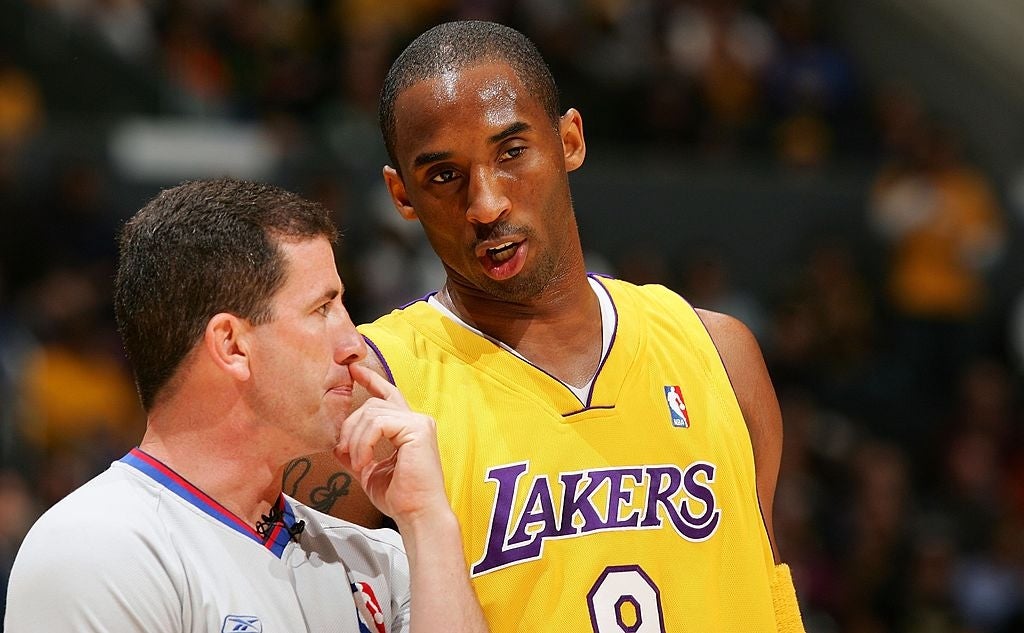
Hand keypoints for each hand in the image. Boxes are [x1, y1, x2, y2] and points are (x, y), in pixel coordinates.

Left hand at [334, 364, 449, 525]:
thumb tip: (337, 443)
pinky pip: (378, 423)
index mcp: (408, 428)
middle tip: (344, 451)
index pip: (388, 395)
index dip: (371, 380)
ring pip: (372, 412)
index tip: (354, 371)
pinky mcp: (417, 429)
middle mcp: (416, 421)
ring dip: (356, 438)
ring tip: (357, 461)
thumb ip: (357, 452)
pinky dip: (365, 442)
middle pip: (372, 405)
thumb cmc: (400, 498)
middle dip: (351, 426)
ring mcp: (419, 423)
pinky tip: (365, 461)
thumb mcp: (370, 470)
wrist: (417, 514)